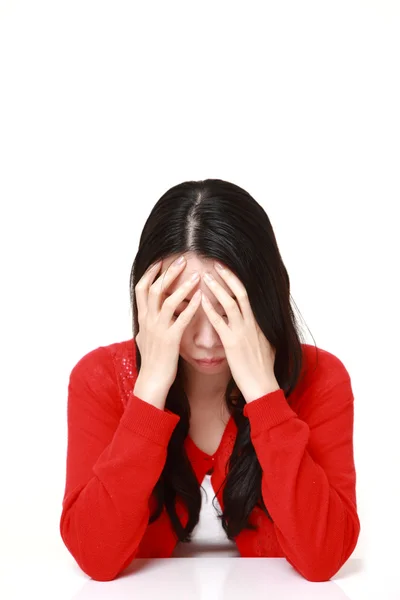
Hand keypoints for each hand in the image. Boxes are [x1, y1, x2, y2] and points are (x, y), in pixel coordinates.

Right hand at [135, 256, 201, 394]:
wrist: (152, 382)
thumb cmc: (152, 361)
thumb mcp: (145, 338)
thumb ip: (146, 324)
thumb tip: (145, 316)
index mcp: (142, 318)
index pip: (141, 289)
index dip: (150, 273)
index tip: (161, 261)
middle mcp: (148, 321)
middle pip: (154, 289)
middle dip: (168, 273)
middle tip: (182, 260)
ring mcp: (158, 330)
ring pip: (167, 301)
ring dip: (183, 286)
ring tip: (196, 275)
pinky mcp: (170, 340)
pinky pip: (181, 319)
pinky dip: (191, 307)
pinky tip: (201, 298)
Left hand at [200, 262, 279, 402]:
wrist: (263, 387)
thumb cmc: (262, 370)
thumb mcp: (265, 345)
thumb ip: (257, 331)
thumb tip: (253, 324)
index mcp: (259, 323)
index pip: (248, 296)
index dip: (236, 281)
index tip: (227, 270)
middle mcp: (252, 323)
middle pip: (241, 292)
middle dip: (228, 276)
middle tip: (215, 263)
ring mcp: (243, 332)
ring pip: (230, 302)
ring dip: (218, 287)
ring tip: (205, 276)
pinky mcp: (233, 343)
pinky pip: (220, 322)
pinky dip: (210, 309)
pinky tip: (201, 301)